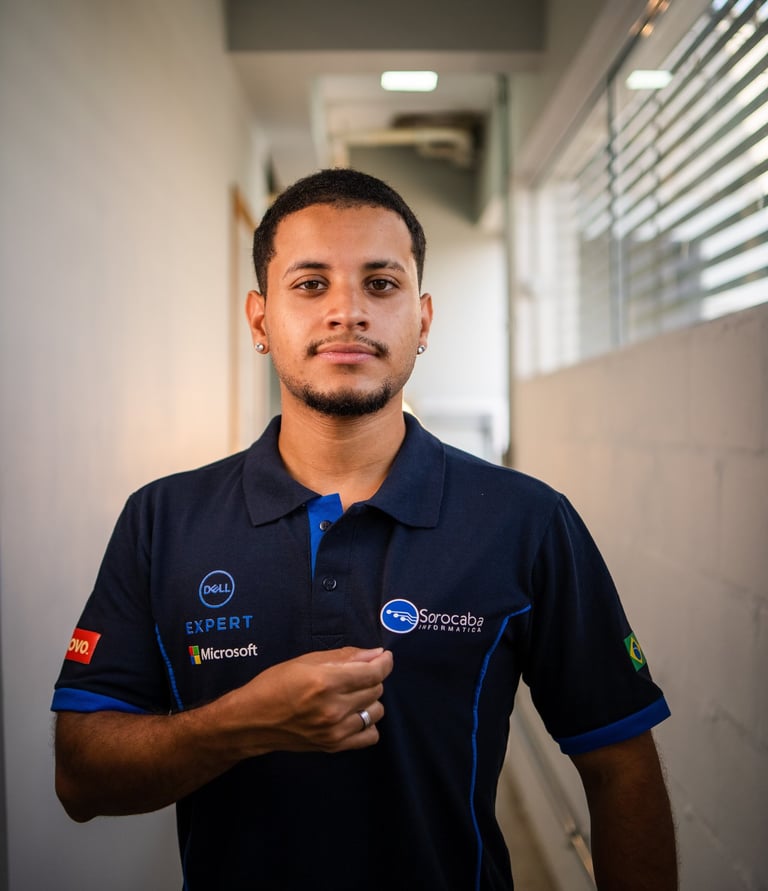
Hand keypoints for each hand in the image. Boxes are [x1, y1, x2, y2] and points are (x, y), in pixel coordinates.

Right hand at [215, 646, 393, 757]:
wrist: (251, 721)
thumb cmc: (274, 684)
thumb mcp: (306, 661)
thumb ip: (344, 656)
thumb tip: (375, 654)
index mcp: (326, 682)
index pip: (373, 673)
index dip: (385, 662)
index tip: (384, 657)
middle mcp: (333, 708)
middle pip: (376, 690)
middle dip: (372, 678)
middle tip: (357, 673)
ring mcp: (335, 731)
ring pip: (375, 712)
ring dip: (369, 700)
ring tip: (352, 694)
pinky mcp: (333, 746)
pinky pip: (370, 736)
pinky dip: (367, 723)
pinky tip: (353, 714)